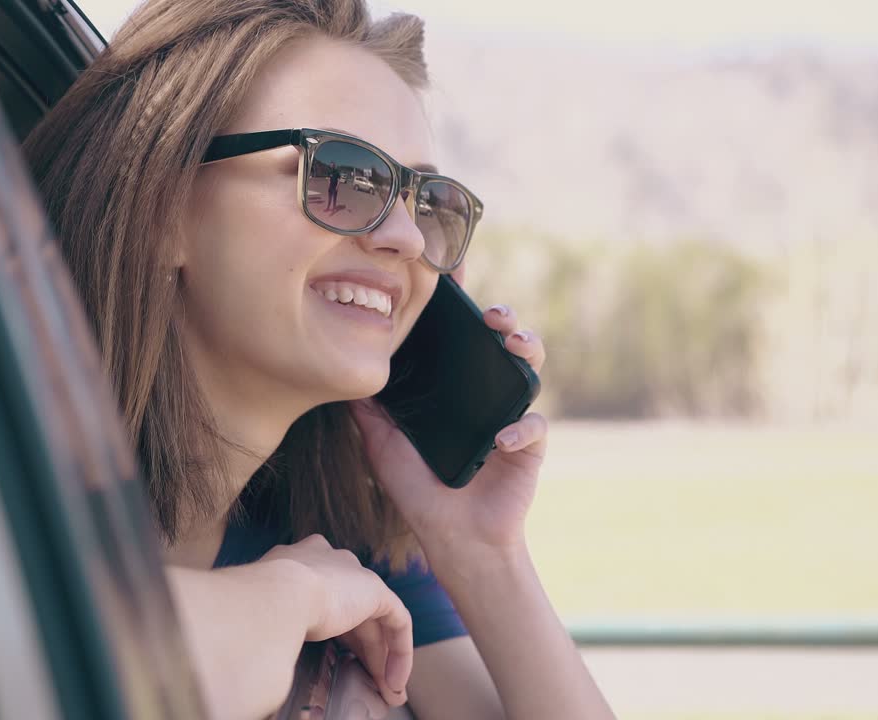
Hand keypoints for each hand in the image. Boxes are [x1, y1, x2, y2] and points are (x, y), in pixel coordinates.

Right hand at [260, 535, 412, 705]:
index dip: (334, 631)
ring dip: (380, 660)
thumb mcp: (263, 614)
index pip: (324, 597)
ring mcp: (352, 572)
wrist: (273, 595)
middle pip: (352, 611)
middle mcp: (327, 560)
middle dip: (362, 651)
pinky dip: (400, 651)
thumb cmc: (255, 611)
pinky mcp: (374, 588)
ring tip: (386, 693)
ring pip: (374, 621)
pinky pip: (397, 620)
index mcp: (297, 561)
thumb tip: (266, 658)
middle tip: (367, 683)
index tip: (334, 659)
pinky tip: (395, 680)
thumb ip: (275, 625)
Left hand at [350, 303, 547, 552]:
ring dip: (526, 346)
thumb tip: (342, 379)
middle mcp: (485, 395)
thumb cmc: (419, 493)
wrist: (452, 539)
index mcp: (454, 390)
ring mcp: (511, 416)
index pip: (460, 340)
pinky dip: (521, 429)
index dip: (461, 309)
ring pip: (530, 367)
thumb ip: (368, 414)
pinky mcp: (529, 447)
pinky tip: (502, 439)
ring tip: (511, 340)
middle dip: (503, 316)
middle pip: (502, 341)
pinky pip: (534, 426)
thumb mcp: (383, 448)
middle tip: (489, 313)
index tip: (453, 276)